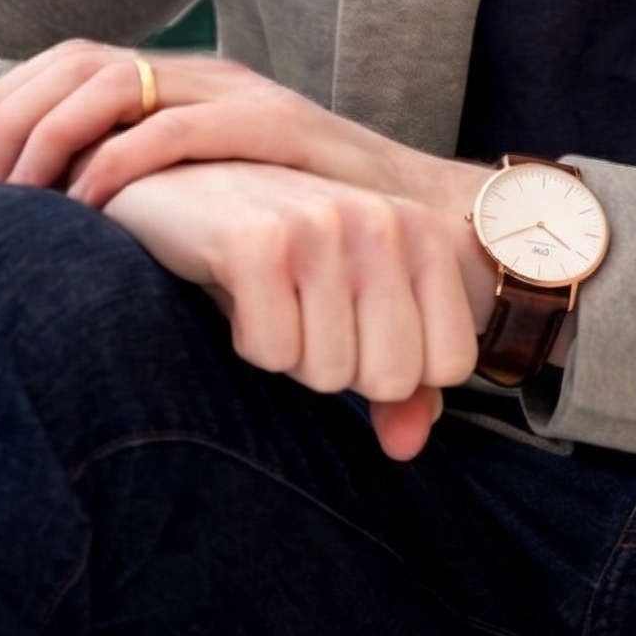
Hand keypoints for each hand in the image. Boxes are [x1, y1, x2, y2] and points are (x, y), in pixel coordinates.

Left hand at [0, 40, 440, 212]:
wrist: (415, 223)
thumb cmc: (303, 225)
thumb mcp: (206, 198)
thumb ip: (146, 192)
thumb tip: (55, 220)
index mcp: (184, 83)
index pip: (69, 62)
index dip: (11, 110)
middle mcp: (205, 74)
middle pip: (75, 64)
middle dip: (14, 123)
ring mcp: (239, 94)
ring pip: (111, 84)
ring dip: (50, 139)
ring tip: (25, 200)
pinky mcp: (273, 125)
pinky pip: (171, 129)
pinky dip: (116, 162)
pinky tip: (88, 206)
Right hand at [103, 160, 481, 459]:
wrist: (183, 188)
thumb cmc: (281, 254)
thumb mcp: (350, 306)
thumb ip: (399, 381)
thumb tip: (408, 447)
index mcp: (422, 232)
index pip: (452, 364)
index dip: (395, 373)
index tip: (355, 330)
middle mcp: (383, 220)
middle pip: (393, 377)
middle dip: (340, 368)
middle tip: (304, 315)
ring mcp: (322, 225)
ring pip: (329, 372)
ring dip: (290, 354)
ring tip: (271, 297)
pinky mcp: (258, 241)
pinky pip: (273, 354)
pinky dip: (248, 342)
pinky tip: (238, 291)